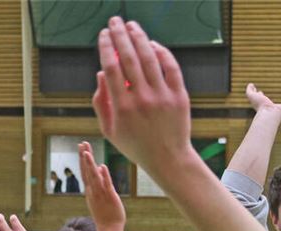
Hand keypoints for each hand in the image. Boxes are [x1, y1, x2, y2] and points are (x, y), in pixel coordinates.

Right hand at [79, 141, 125, 228]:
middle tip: (82, 143)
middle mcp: (93, 190)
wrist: (109, 228)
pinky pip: (106, 185)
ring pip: (94, 176)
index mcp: (91, 190)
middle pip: (87, 171)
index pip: (85, 171)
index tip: (82, 147)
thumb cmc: (106, 213)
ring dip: (90, 164)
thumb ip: (101, 182)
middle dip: (84, 157)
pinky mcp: (110, 197)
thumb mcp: (101, 196)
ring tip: (87, 152)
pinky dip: (104, 176)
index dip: (83, 159)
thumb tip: (100, 168)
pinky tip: (102, 166)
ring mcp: (101, 193)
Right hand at [92, 17, 192, 175]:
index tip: (103, 34)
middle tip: (114, 21)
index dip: (106, 46)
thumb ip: (100, 102)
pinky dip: (162, 53)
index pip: (111, 67)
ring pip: (150, 58)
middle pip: (128, 57)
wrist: (169, 159)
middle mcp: (142, 99)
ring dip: (140, 38)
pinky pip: (171, 68)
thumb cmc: (136, 145)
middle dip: (120, 35)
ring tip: (132, 26)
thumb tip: (101, 72)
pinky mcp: (179, 97)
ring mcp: (163, 97)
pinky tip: (153, 45)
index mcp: (122, 106)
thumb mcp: (109, 130)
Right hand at [245, 83, 280, 119]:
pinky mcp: (252, 96)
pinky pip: (249, 91)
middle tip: (260, 92)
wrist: (271, 114)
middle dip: (259, 96)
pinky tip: (251, 84)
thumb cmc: (280, 114)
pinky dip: (249, 87)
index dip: (266, 100)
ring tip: (252, 86)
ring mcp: (256, 100)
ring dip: (252, 91)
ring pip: (253, 95)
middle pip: (259, 99)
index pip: (266, 103)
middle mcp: (261, 104)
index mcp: (268, 107)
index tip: (266, 97)